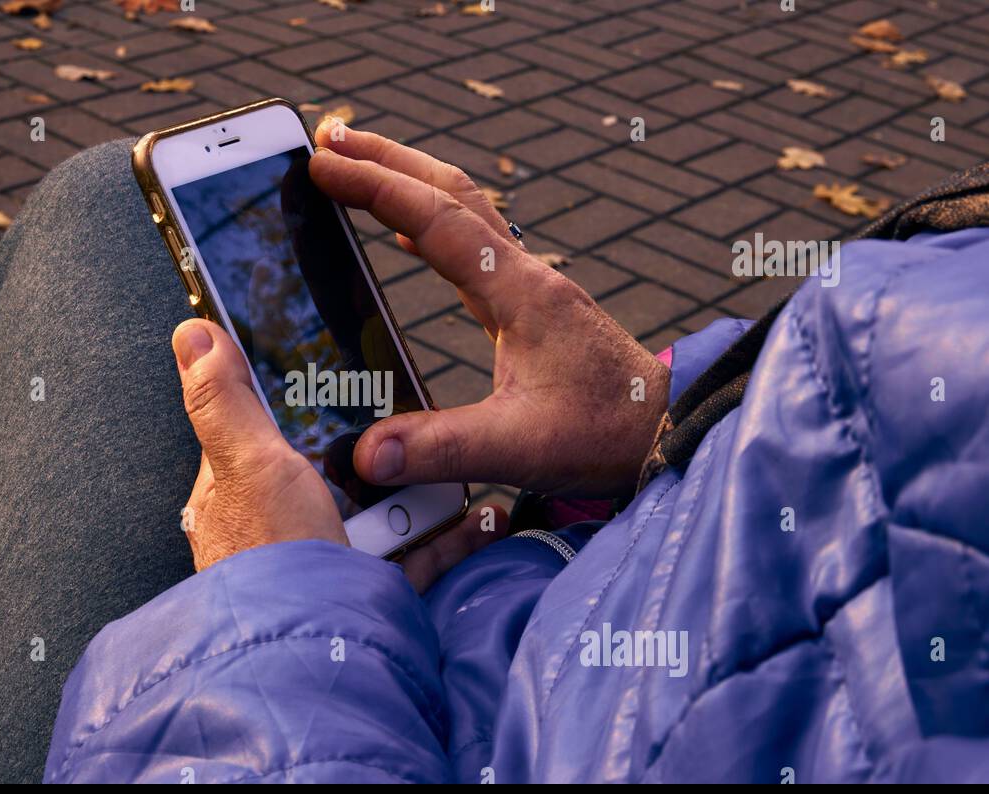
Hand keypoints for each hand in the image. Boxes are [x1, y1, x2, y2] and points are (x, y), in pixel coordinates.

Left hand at [172, 319, 507, 591]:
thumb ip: (224, 399)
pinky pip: (418, 556)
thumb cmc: (271, 559)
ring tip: (461, 470)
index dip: (304, 404)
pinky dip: (451, 537)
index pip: (267, 434)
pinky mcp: (372, 594)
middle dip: (383, 450)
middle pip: (340, 470)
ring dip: (426, 491)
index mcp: (241, 497)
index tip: (349, 376)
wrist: (316, 655)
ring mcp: (330, 563)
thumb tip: (190, 333)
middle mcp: (283, 531)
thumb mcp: (248, 464)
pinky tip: (481, 518)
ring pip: (384, 512)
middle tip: (417, 423)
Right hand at [309, 120, 669, 498]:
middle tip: (329, 138)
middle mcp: (524, 276)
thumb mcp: (521, 447)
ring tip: (357, 168)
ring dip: (408, 182)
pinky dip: (429, 224)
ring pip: (462, 211)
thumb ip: (441, 448)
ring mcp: (529, 288)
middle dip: (386, 159)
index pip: (435, 220)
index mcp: (520, 292)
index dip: (374, 188)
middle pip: (449, 192)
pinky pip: (470, 246)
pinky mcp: (531, 309)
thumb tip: (364, 455)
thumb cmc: (606, 434)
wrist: (671, 431)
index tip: (323, 165)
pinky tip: (404, 237)